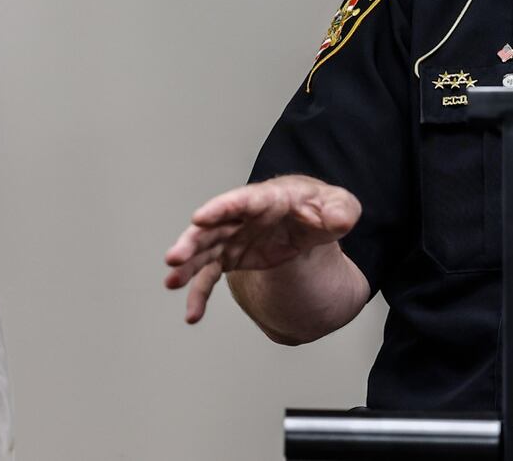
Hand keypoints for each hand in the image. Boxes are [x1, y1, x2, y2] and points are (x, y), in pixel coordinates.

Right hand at [163, 175, 359, 323]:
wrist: (308, 219)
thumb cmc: (319, 207)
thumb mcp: (338, 205)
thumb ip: (340, 211)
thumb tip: (341, 220)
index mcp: (268, 198)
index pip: (242, 200)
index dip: (221, 207)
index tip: (199, 217)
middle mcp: (243, 216)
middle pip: (213, 226)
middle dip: (193, 240)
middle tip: (174, 257)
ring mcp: (234, 236)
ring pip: (204, 250)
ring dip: (187, 266)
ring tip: (171, 283)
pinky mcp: (232, 256)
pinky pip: (211, 276)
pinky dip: (200, 293)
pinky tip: (192, 314)